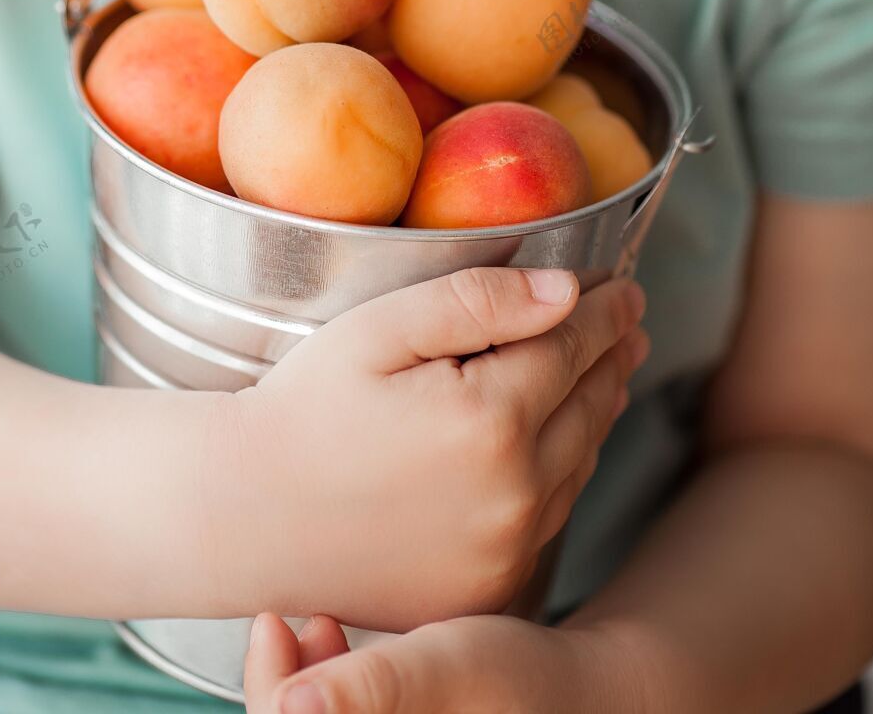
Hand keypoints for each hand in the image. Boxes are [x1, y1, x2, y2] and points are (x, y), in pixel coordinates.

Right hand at [206, 265, 647, 630]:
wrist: (245, 513)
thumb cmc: (303, 408)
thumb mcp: (380, 329)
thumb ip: (478, 302)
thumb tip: (566, 292)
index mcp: (492, 419)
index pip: (573, 346)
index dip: (604, 309)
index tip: (623, 285)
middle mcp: (515, 493)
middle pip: (591, 405)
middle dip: (612, 353)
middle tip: (627, 319)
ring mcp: (506, 550)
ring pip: (580, 463)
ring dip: (597, 409)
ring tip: (604, 370)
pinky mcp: (488, 587)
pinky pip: (551, 516)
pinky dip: (566, 469)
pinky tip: (558, 440)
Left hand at [243, 608, 642, 713]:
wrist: (577, 688)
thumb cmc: (515, 676)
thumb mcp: (440, 668)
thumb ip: (372, 689)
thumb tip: (286, 708)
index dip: (267, 695)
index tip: (271, 624)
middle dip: (281, 686)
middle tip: (285, 618)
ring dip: (305, 683)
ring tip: (323, 625)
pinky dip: (331, 691)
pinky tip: (338, 647)